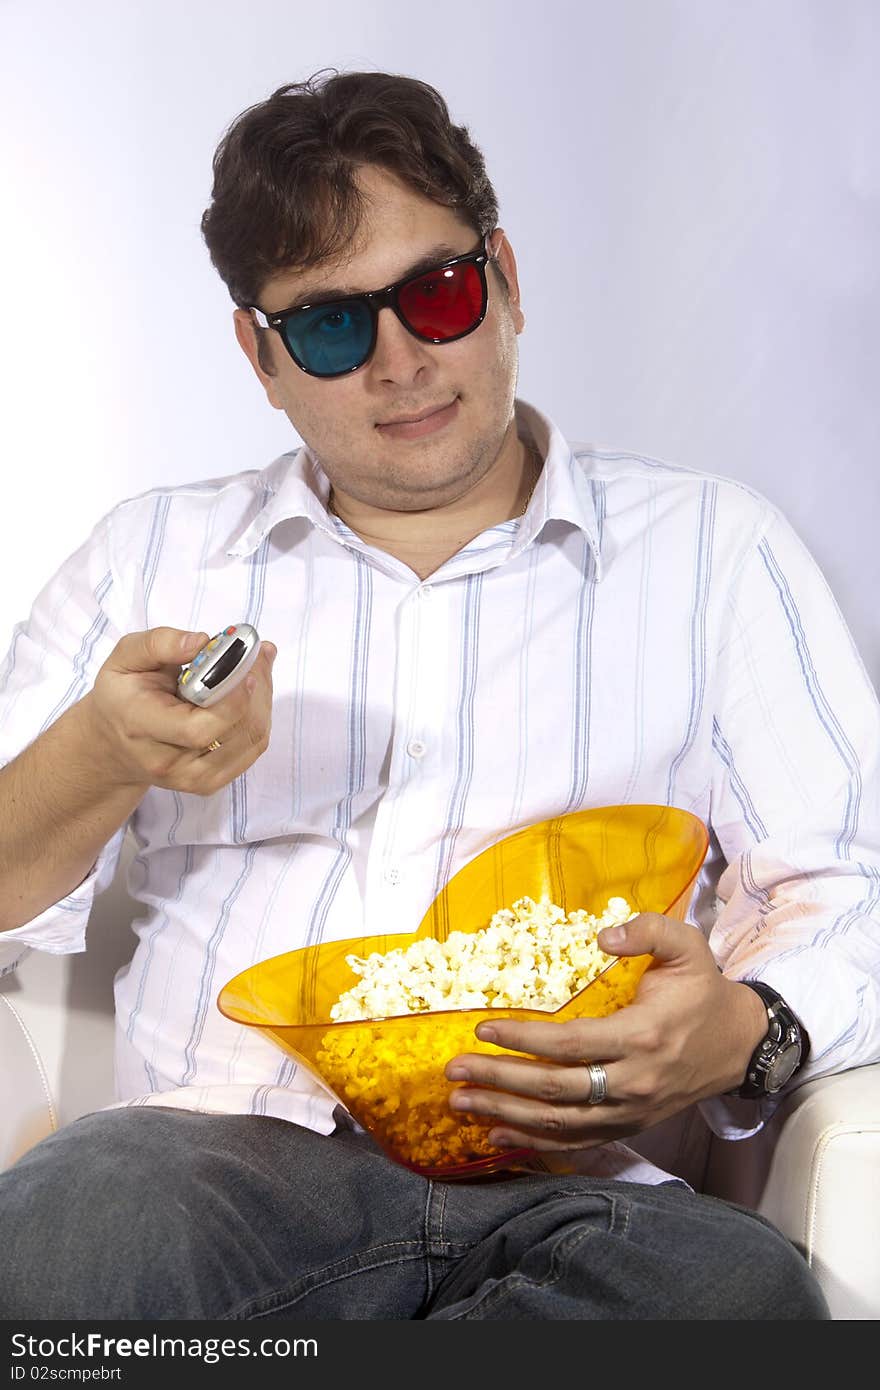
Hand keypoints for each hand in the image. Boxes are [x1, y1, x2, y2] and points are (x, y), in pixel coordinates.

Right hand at [79, 627, 276, 795]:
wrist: (113, 745)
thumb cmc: (122, 695)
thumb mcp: (125, 657)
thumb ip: (159, 643)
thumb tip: (201, 641)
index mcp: (140, 726)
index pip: (196, 729)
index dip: (231, 702)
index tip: (246, 670)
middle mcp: (166, 762)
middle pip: (231, 734)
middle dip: (255, 692)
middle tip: (259, 656)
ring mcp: (191, 778)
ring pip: (250, 741)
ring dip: (263, 701)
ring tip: (256, 668)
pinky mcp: (210, 782)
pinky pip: (252, 749)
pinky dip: (261, 717)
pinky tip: (253, 692)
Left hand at [443, 913, 767, 1152]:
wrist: (738, 1044)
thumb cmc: (703, 991)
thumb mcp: (687, 947)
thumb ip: (646, 930)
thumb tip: (601, 936)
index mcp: (643, 1036)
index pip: (572, 1044)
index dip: (525, 1039)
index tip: (483, 1029)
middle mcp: (634, 1083)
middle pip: (556, 1090)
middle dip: (499, 1080)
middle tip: (454, 1069)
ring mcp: (630, 1113)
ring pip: (558, 1124)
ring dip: (505, 1114)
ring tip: (460, 1101)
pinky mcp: (628, 1128)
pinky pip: (574, 1142)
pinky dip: (532, 1142)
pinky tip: (495, 1133)